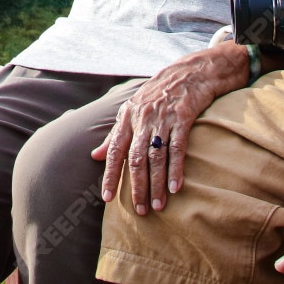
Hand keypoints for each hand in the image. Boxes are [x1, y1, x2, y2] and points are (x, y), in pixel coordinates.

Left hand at [91, 43, 249, 214]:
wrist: (189, 72)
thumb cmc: (158, 95)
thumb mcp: (132, 110)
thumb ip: (114, 135)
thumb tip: (94, 156)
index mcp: (127, 117)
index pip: (114, 150)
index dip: (110, 174)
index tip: (107, 198)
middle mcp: (142, 118)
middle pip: (136, 158)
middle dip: (136, 186)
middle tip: (139, 211)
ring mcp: (163, 118)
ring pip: (156, 157)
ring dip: (156, 184)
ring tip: (158, 206)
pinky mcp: (183, 118)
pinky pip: (178, 148)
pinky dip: (176, 169)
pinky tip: (175, 188)